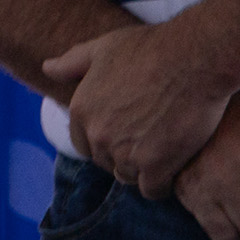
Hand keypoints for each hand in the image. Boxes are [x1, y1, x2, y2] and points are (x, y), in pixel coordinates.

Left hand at [44, 20, 232, 196]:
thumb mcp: (101, 48)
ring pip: (128, 177)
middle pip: (106, 162)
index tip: (126, 130)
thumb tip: (47, 68)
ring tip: (161, 149)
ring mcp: (125, 153)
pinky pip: (152, 190)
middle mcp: (97, 134)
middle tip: (148, 138)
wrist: (193, 59)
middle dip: (122, 154)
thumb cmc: (149, 49)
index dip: (104, 140)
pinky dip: (162, 183)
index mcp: (81, 110)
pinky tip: (173, 165)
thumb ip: (71, 63)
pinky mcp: (156, 166)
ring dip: (142, 169)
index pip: (84, 144)